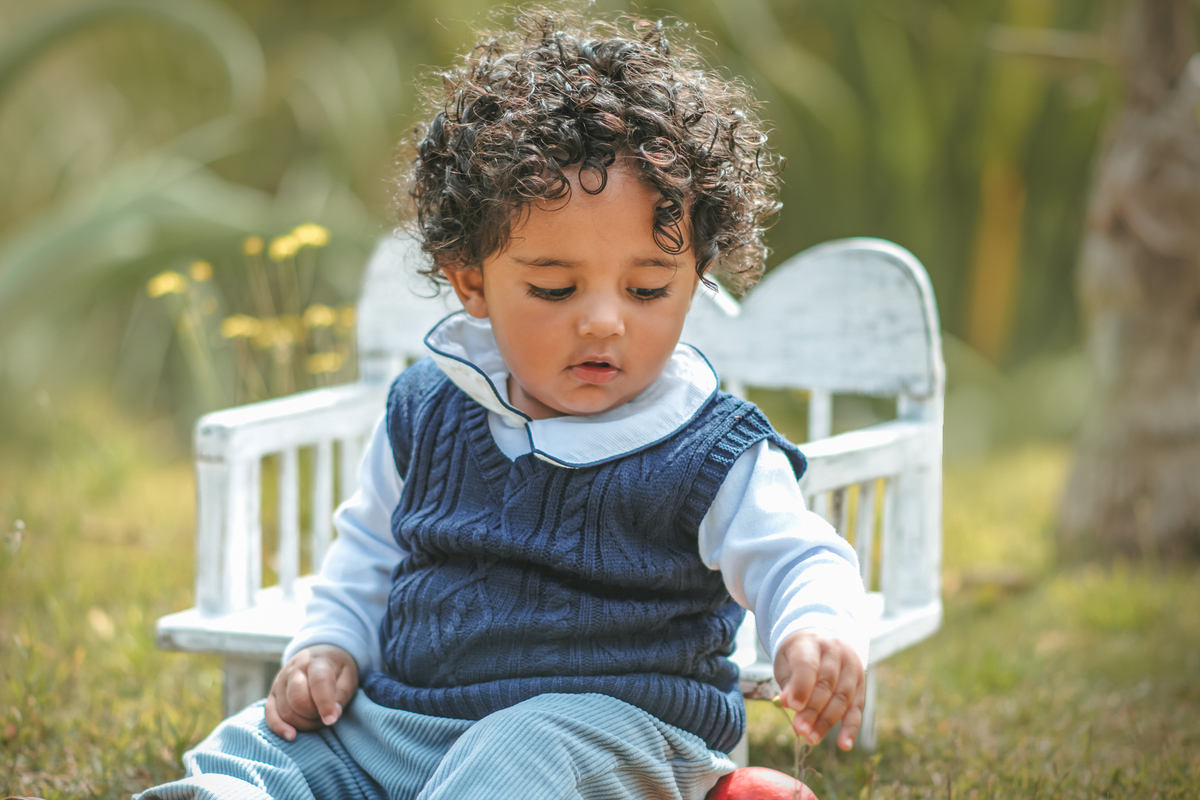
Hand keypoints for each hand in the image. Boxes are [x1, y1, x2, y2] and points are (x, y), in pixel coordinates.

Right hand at [265, 644, 358, 740]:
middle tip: (326, 717)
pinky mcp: (272, 694)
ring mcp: (280, 682)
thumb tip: (333, 715)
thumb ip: (342, 694)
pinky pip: (270, 713)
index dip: (325, 703)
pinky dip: (278, 727)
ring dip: (303, 723)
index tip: (332, 720)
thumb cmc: (336, 670)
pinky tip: (291, 736)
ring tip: (317, 720)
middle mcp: (294, 670)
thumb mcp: (348, 676)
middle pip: (298, 699)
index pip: (318, 682)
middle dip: (313, 715)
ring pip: (286, 710)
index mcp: (316, 662)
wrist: (318, 655)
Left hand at [773, 630, 864, 750]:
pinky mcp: (860, 684)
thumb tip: (788, 704)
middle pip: (827, 683)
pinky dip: (851, 728)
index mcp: (812, 642)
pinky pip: (857, 708)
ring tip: (812, 738)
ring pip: (842, 697)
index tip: (793, 707)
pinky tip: (844, 745)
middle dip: (813, 709)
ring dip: (827, 721)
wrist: (820, 638)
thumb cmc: (798, 655)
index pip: (809, 664)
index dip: (802, 686)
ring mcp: (851, 667)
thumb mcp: (786, 663)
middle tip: (800, 729)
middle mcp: (835, 652)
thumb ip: (789, 682)